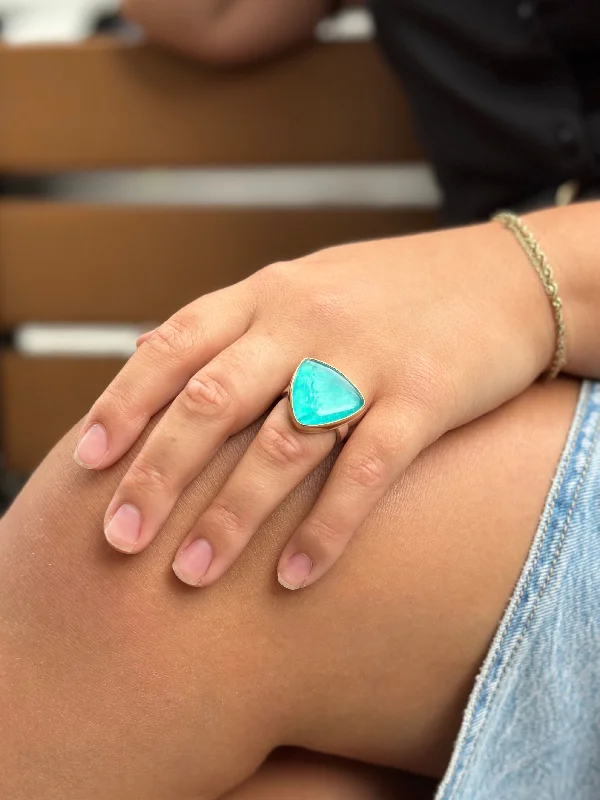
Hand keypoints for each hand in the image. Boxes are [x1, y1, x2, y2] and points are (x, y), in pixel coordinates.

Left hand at [74, 221, 553, 588]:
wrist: (504, 277)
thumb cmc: (390, 293)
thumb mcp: (304, 286)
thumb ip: (234, 325)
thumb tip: (147, 357)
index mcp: (270, 294)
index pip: (177, 346)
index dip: (126, 404)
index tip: (88, 463)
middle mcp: (308, 321)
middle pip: (215, 401)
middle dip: (159, 474)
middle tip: (120, 541)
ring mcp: (367, 358)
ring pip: (284, 443)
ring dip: (231, 514)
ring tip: (191, 573)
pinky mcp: (426, 396)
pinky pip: (367, 470)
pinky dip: (328, 527)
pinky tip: (296, 575)